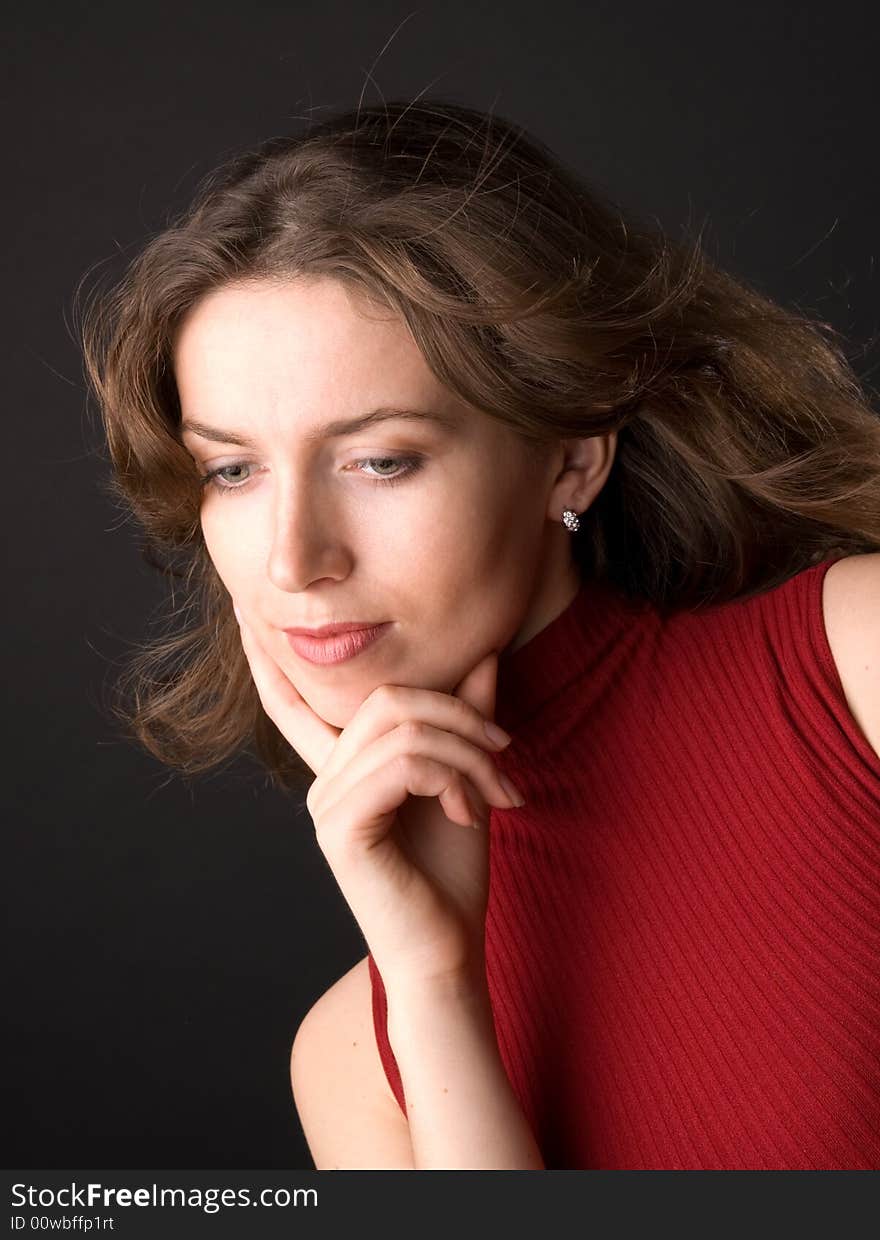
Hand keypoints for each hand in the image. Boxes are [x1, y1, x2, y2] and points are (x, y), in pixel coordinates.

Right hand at [234, 609, 523, 988]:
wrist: (448, 952)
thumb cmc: (450, 873)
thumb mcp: (462, 779)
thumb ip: (463, 718)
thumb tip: (481, 650)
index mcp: (340, 770)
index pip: (293, 704)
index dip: (268, 660)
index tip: (244, 611)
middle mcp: (322, 782)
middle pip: (386, 698)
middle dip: (459, 715)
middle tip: (506, 753)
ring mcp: (325, 804)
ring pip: (402, 727)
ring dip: (468, 751)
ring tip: (499, 792)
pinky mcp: (341, 827)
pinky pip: (401, 764)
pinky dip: (451, 776)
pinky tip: (469, 811)